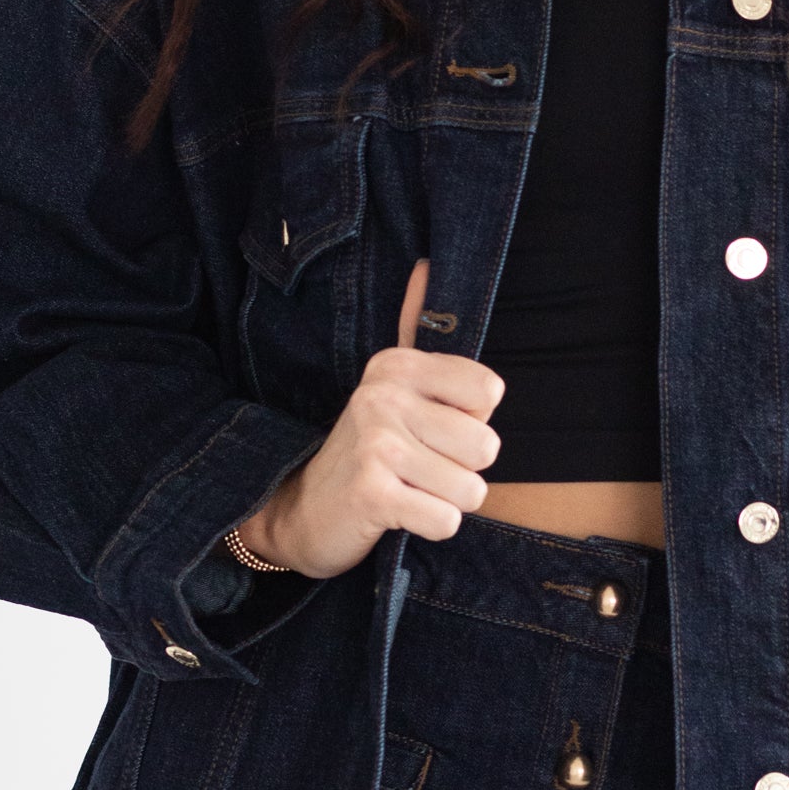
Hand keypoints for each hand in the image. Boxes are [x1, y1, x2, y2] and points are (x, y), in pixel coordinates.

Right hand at [234, 261, 503, 577]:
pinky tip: (400, 513)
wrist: (299, 508)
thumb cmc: (365, 448)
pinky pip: (446, 520)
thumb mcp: (389, 384)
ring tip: (409, 489)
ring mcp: (376, 444)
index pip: (489, 391)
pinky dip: (431, 527)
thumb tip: (427, 263)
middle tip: (419, 467)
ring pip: (471, 489)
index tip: (432, 427)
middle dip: (462, 470)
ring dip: (446, 502)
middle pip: (486, 446)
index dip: (472, 421)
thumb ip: (414, 327)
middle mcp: (384, 396)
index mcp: (397, 366)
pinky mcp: (372, 493)